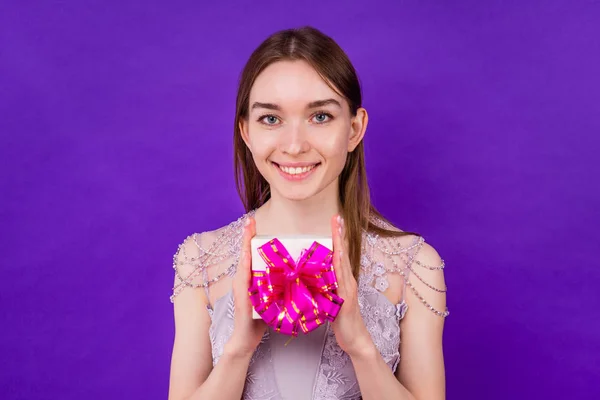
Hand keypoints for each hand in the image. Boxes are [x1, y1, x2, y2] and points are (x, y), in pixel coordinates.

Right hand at [225, 216, 267, 356]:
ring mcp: (240, 285)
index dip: (253, 237)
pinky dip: (244, 263)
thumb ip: (279, 285)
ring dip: (244, 243)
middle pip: (245, 252)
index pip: (253, 253)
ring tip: (247, 228)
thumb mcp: (272, 297)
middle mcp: (244, 278)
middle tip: (250, 218)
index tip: (255, 221)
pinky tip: (246, 253)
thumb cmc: (261, 318)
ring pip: (243, 259)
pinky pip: (242, 275)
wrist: (247, 337)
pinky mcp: (240, 294)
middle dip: (247, 235)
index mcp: (253, 277)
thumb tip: (296, 274)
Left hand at [330, 214, 374, 356]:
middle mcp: (348, 281)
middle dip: (340, 234)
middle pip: (343, 253)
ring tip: (338, 229)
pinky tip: (338, 257)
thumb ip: (323, 288)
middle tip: (337, 216)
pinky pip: (342, 280)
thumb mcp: (330, 301)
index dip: (337, 237)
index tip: (335, 220)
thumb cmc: (341, 321)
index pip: (339, 254)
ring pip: (343, 263)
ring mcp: (348, 289)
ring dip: (340, 245)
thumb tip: (310, 278)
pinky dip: (341, 267)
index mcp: (343, 280)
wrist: (355, 340)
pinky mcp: (346, 299)